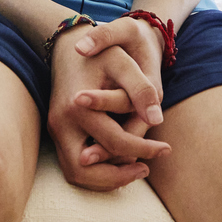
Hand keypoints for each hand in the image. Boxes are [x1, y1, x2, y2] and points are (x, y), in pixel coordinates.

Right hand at [48, 24, 167, 190]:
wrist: (67, 44)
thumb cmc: (101, 52)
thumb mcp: (123, 63)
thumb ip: (140, 89)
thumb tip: (156, 121)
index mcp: (78, 108)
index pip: (116, 143)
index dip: (144, 149)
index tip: (166, 148)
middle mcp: (61, 124)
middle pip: (86, 170)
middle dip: (118, 176)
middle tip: (146, 168)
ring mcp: (55, 130)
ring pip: (76, 173)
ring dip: (106, 177)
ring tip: (136, 167)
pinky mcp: (57, 132)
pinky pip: (73, 164)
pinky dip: (95, 170)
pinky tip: (119, 160)